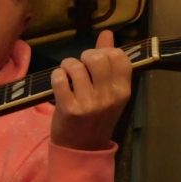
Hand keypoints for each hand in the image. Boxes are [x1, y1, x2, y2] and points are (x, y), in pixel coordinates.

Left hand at [49, 30, 132, 150]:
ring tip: (68, 76)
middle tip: (80, 67)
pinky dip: (56, 76)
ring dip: (67, 66)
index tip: (96, 62)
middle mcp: (109, 96)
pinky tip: (60, 83)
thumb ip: (109, 62)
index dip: (104, 52)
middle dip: (84, 57)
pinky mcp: (69, 108)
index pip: (118, 56)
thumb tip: (108, 33)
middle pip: (96, 57)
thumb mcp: (109, 92)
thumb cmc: (96, 116)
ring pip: (75, 66)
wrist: (82, 148)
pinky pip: (59, 78)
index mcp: (123, 91)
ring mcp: (89, 103)